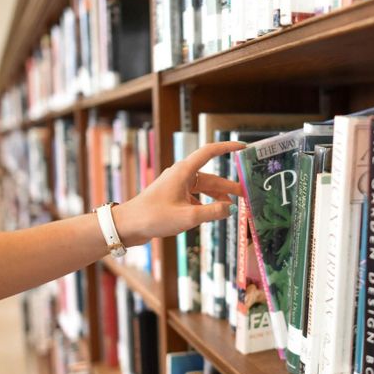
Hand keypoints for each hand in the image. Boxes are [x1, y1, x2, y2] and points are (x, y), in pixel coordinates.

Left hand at [112, 141, 244, 245]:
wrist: (128, 226)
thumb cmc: (154, 217)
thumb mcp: (188, 216)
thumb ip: (213, 212)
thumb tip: (232, 209)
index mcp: (184, 171)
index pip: (210, 152)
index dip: (227, 148)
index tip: (242, 148)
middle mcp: (181, 175)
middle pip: (211, 177)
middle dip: (228, 186)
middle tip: (245, 195)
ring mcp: (176, 186)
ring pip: (203, 189)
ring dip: (217, 197)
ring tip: (231, 209)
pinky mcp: (173, 197)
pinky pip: (195, 197)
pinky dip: (205, 205)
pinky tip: (211, 215)